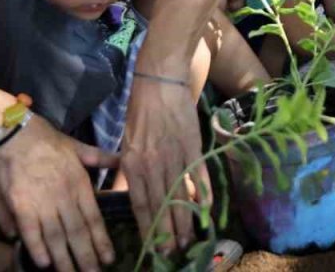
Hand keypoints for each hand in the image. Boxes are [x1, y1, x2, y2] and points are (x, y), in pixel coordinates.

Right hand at [0, 117, 117, 271]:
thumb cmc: (47, 141)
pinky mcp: (21, 205)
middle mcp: (64, 196)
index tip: (109, 259)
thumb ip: (100, 158)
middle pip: (77, 232)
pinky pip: (31, 231)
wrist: (15, 133)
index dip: (101, 241)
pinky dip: (37, 247)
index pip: (93, 218)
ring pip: (56, 236)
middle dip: (86, 257)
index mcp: (79, 184)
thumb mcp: (80, 146)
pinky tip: (44, 263)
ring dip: (65, 258)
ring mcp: (42, 202)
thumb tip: (121, 162)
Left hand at [121, 73, 208, 252]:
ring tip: (190, 238)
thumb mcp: (128, 142)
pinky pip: (198, 175)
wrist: (160, 81)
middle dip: (168, 232)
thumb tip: (131, 195)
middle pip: (162, 205)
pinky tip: (206, 209)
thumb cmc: (140, 110)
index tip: (154, 247)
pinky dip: (202, 193)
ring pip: (180, 194)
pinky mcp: (192, 145)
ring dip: (185, 219)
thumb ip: (131, 170)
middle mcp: (153, 163)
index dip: (149, 228)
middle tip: (175, 252)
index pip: (141, 204)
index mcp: (134, 163)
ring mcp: (175, 155)